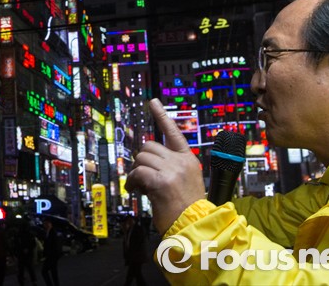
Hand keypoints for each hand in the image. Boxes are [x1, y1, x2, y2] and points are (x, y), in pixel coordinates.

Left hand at [125, 98, 205, 235]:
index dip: (161, 116)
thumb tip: (147, 164)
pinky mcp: (160, 181)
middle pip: (149, 146)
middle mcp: (180, 161)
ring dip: (136, 172)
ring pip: (141, 158)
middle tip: (142, 177)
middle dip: (141, 160)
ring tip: (140, 186)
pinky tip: (136, 191)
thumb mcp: (185, 182)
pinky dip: (132, 182)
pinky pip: (138, 172)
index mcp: (188, 159)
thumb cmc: (187, 209)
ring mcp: (171, 170)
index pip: (173, 132)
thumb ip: (170, 169)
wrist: (195, 227)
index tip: (152, 102)